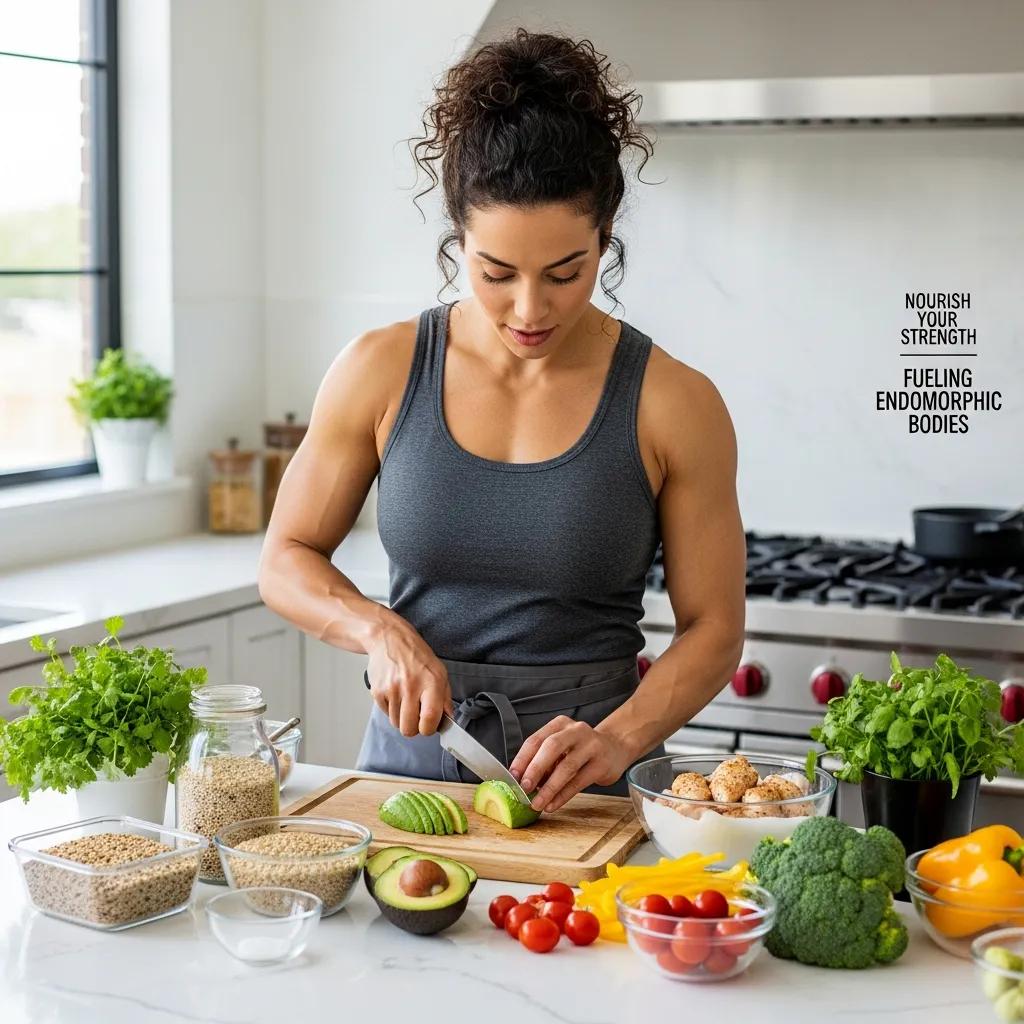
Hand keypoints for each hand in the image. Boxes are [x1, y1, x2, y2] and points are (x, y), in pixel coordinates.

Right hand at [366, 616, 453, 736]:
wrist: (389, 638)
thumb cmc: (416, 655)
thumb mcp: (439, 671)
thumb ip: (445, 698)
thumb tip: (448, 720)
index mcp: (431, 682)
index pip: (429, 720)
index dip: (429, 729)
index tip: (429, 725)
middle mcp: (411, 686)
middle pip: (409, 729)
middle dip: (413, 727)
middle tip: (416, 716)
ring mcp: (392, 689)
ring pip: (396, 724)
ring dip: (402, 717)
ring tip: (406, 700)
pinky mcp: (377, 691)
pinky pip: (385, 714)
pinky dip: (391, 709)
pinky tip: (396, 694)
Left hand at [508, 717, 632, 812]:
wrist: (615, 748)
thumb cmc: (581, 749)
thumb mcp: (562, 747)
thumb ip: (544, 760)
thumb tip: (521, 782)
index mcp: (560, 724)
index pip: (536, 739)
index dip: (522, 759)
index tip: (512, 777)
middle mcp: (576, 731)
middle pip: (552, 747)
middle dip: (535, 768)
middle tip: (524, 788)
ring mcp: (591, 746)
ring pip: (567, 766)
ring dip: (549, 788)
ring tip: (537, 803)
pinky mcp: (602, 764)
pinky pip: (579, 782)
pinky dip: (563, 795)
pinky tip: (553, 804)